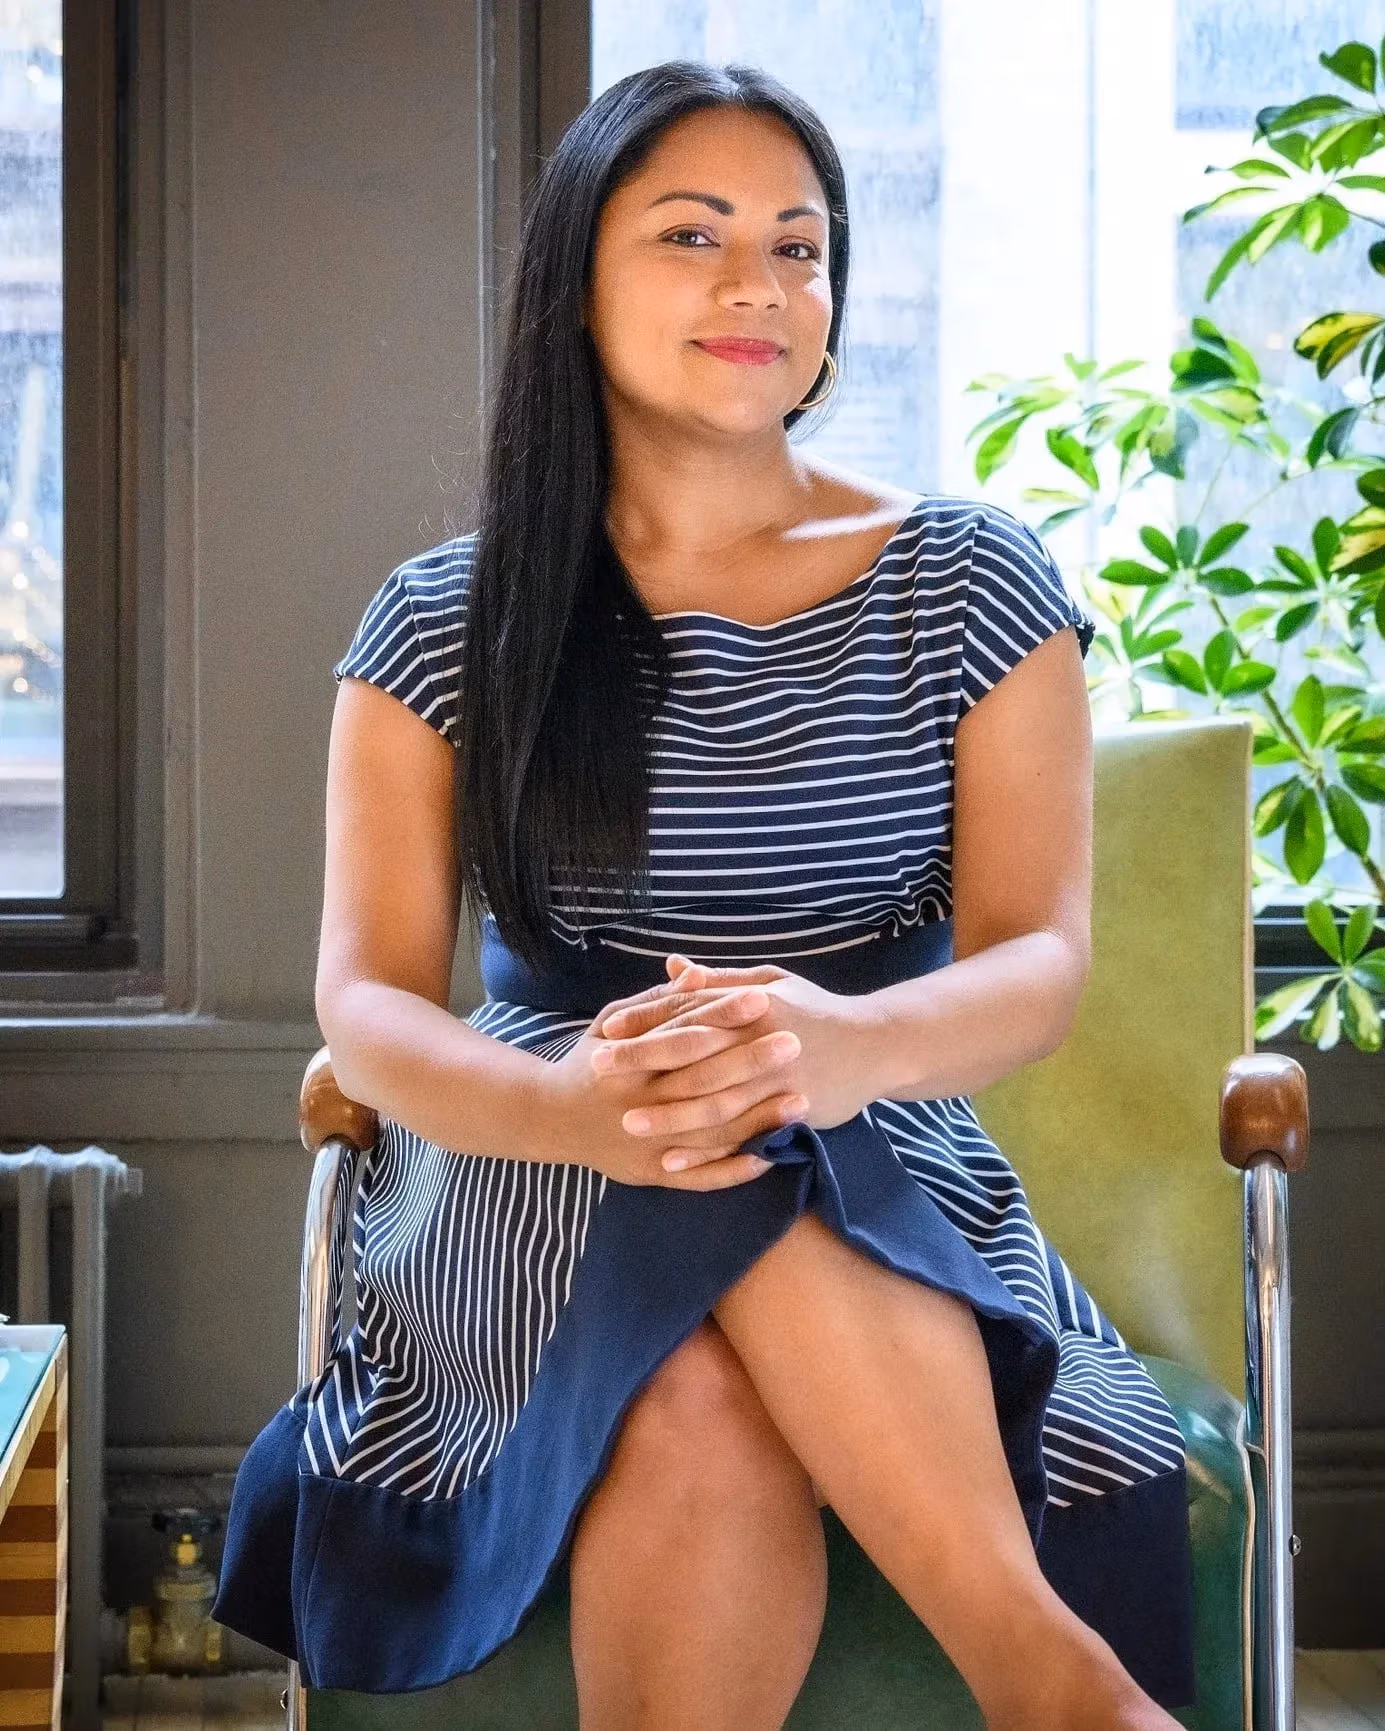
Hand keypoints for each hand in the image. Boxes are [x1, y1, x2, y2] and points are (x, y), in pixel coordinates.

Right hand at [532, 979, 807, 1190]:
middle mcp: (636, 1105)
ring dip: (757, 1120)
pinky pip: (700, 1177)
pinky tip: (770, 1155)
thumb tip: (696, 973)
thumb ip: (657, 1004)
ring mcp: (645, 1144)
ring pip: (709, 1133)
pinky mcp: (651, 1175)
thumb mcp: (611, 1023)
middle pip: (703, 1081)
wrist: (550, 1119)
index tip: (763, 998)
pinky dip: (736, 1169)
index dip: (723, 1015)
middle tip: (794, 1042)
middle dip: (750, 1062)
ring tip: (801, 1101)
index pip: (683, 1035)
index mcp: (626, 1062)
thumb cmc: (590, 1061)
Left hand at [592, 954, 880, 1171]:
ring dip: (667, 1117)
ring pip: (713, 1103)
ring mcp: (776, 1082)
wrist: (876, 1046)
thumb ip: (720, 980)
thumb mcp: (772, 983)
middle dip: (641, 1067)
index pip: (688, 1011)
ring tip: (628, 1124)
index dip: (645, 1020)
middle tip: (597, 1075)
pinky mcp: (789, 1114)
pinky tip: (674, 1160)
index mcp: (752, 1005)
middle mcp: (761, 1041)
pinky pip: (739, 1138)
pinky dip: (706, 1152)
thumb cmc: (816, 1011)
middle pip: (691, 1056)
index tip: (605, 1030)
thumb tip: (672, 967)